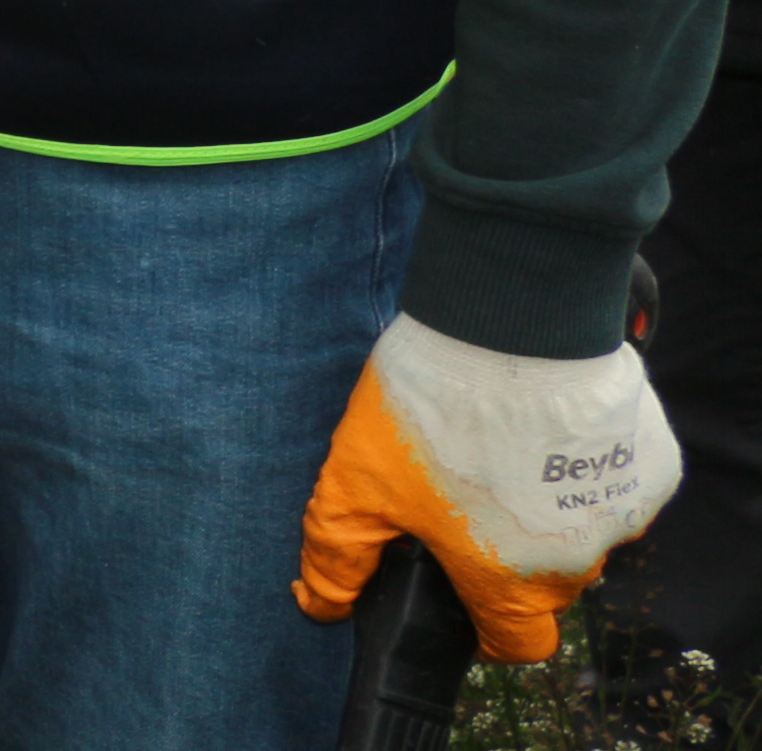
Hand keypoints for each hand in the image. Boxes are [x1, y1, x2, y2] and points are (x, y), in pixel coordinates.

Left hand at [295, 314, 675, 662]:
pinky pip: (613, 482)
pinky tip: (544, 426)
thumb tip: (321, 606)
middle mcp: (580, 565)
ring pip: (580, 531)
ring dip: (546, 506)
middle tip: (462, 492)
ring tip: (498, 447)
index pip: (517, 645)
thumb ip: (337, 554)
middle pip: (546, 583)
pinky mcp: (651, 469)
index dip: (486, 629)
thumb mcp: (355, 484)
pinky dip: (584, 466)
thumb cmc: (431, 414)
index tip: (460, 590)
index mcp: (514, 584)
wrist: (513, 329)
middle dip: (508, 553)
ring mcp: (624, 516)